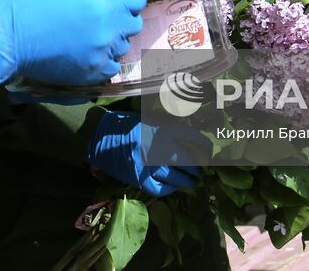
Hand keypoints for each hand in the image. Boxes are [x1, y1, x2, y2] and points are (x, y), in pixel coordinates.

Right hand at [0, 0, 145, 85]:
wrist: (9, 37)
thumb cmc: (34, 0)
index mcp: (105, 6)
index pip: (137, 1)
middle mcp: (108, 33)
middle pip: (134, 25)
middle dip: (123, 17)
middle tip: (104, 14)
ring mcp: (99, 56)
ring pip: (123, 47)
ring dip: (115, 39)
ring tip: (94, 34)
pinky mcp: (89, 74)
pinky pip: (111, 69)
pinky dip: (106, 60)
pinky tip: (91, 52)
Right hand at [86, 110, 202, 196]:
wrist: (98, 134)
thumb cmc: (127, 124)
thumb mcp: (151, 119)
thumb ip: (170, 129)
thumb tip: (193, 142)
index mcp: (162, 128)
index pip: (193, 137)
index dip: (205, 146)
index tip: (210, 151)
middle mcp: (158, 146)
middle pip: (188, 161)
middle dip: (197, 168)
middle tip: (201, 170)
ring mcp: (148, 164)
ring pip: (176, 177)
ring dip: (187, 181)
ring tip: (192, 180)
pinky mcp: (138, 178)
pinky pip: (160, 188)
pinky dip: (170, 189)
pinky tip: (173, 187)